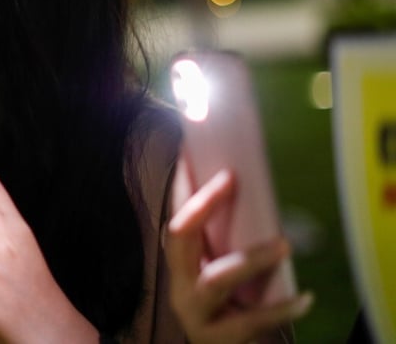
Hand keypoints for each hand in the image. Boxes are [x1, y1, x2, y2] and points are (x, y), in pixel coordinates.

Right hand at [166, 164, 312, 343]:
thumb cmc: (232, 309)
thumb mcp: (223, 273)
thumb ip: (229, 245)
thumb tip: (259, 198)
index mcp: (179, 264)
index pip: (174, 217)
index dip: (180, 188)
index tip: (191, 155)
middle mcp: (178, 283)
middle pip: (179, 237)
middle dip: (202, 204)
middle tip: (230, 179)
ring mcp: (194, 311)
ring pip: (215, 278)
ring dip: (251, 258)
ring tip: (284, 245)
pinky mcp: (217, 337)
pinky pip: (251, 320)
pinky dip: (281, 308)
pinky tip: (305, 299)